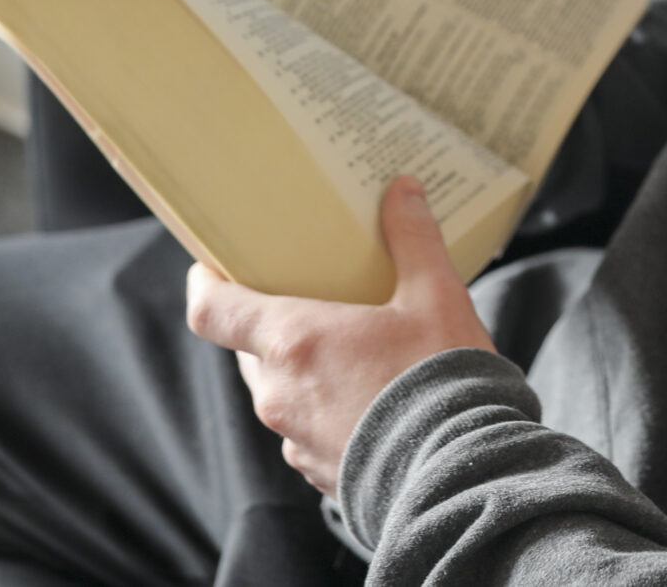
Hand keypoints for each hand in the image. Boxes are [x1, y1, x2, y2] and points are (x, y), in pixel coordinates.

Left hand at [185, 175, 497, 494]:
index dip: (204, 283)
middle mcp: (280, 393)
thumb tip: (403, 190)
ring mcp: (296, 439)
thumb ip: (414, 240)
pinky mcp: (319, 473)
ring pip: (279, 391)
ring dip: (302, 369)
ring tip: (350, 350)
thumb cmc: (443, 381)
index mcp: (293, 341)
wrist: (462, 476)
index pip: (211, 310)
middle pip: (247, 347)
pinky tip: (371, 399)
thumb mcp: (437, 296)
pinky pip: (306, 431)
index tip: (211, 264)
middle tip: (309, 297)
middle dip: (270, 322)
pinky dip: (326, 409)